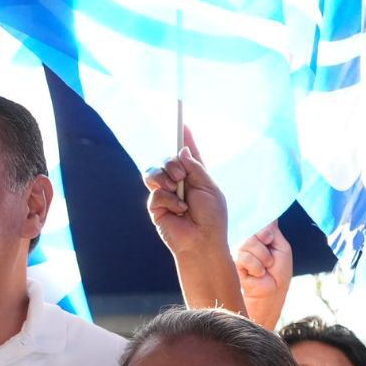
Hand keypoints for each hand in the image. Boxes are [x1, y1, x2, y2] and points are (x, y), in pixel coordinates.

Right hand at [142, 128, 228, 257]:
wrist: (202, 241)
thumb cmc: (212, 217)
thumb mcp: (209, 187)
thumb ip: (195, 168)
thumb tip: (183, 151)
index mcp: (195, 177)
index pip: (188, 155)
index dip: (185, 139)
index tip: (182, 123)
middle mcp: (178, 183)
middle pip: (167, 160)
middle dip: (172, 163)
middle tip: (181, 176)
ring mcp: (165, 194)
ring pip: (154, 172)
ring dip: (166, 178)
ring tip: (177, 190)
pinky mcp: (156, 207)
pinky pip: (155, 192)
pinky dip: (168, 198)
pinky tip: (179, 210)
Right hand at [236, 221, 291, 329]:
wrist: (272, 291)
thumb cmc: (279, 271)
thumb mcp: (282, 248)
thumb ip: (273, 232)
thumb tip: (270, 216)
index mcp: (261, 237)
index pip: (258, 224)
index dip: (264, 231)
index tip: (269, 239)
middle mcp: (249, 243)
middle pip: (254, 234)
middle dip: (266, 248)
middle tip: (271, 260)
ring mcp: (241, 253)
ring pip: (249, 245)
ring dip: (263, 259)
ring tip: (265, 268)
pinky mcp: (235, 263)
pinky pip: (245, 258)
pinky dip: (256, 267)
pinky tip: (257, 274)